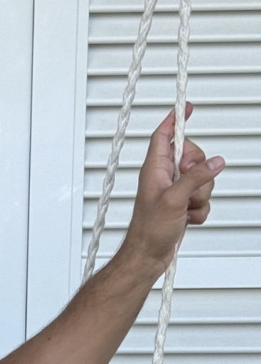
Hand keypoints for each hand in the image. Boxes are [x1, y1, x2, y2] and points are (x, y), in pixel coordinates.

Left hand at [123, 103, 224, 276]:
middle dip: (199, 172)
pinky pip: (202, 199)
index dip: (175, 119)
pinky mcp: (182, 206)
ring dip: (199, 196)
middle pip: (193, 157)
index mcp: (154, 169)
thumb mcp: (174, 199)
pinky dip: (198, 211)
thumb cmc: (148, 230)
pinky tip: (186, 219)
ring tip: (184, 208)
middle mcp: (164, 177)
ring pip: (202, 180)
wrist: (147, 257)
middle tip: (189, 186)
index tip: (187, 107)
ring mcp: (175, 192)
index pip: (164, 135)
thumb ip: (196, 177)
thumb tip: (215, 162)